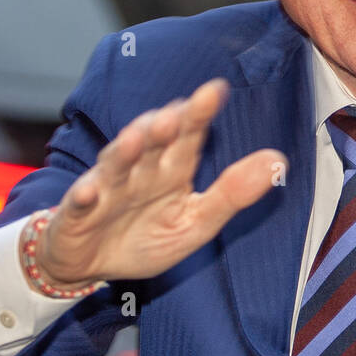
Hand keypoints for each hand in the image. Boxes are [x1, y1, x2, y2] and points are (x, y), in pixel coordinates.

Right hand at [31, 78, 283, 289]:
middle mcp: (138, 170)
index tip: (216, 90)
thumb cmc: (144, 237)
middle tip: (178, 112)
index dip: (199, 114)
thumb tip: (278, 160)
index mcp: (171, 169)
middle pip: (151, 143)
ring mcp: (105, 189)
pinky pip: (79, 204)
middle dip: (162, 126)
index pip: (188, 136)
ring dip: (125, 151)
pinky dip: (83, 197)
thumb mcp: (196, 222)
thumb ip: (233, 193)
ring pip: (115, 165)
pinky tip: (89, 190)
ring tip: (138, 137)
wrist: (88, 265)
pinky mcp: (76, 215)